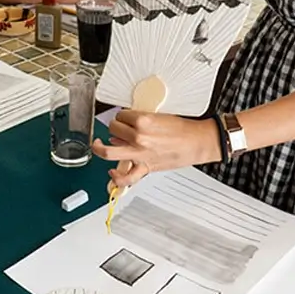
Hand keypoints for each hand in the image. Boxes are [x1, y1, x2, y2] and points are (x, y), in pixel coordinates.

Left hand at [92, 110, 221, 188]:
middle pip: (112, 129)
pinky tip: (111, 172)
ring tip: (97, 144)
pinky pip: (126, 178)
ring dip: (100, 146)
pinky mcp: (145, 168)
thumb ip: (139, 120)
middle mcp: (138, 137)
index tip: (126, 118)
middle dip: (115, 127)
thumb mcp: (159, 116)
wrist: (197, 142)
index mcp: (143, 120)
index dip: (122, 116)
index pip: (120, 115)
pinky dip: (116, 178)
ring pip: (107, 151)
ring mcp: (139, 154)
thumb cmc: (182, 129)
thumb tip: (125, 124)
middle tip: (121, 127)